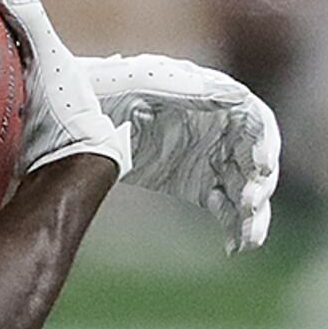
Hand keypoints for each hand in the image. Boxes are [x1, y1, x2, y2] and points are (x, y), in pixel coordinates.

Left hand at [85, 54, 280, 250]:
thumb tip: (236, 95)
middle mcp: (213, 124)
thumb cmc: (99, 89)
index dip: (263, 141)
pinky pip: (225, 204)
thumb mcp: (140, 82)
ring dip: (253, 210)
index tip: (262, 167)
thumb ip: (185, 88)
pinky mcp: (193, 181)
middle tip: (249, 205)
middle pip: (253, 154)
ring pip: (244, 183)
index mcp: (205, 94)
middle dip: (259, 180)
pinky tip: (236, 246)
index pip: (251, 117)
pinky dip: (235, 225)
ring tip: (248, 238)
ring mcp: (204, 153)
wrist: (64, 120)